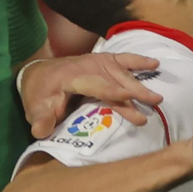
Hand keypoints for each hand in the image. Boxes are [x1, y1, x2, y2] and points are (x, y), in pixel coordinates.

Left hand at [20, 53, 160, 138]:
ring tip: (158, 97)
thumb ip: (40, 119)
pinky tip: (155, 64)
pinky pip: (123, 60)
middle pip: (114, 79)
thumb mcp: (35, 108)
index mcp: (71, 77)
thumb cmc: (39, 94)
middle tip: (153, 103)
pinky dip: (139, 61)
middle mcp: (87, 66)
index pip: (95, 84)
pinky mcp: (102, 61)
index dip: (112, 90)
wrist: (37, 73)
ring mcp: (96, 62)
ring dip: (140, 85)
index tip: (128, 96)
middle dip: (134, 91)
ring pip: (122, 73)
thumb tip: (41, 132)